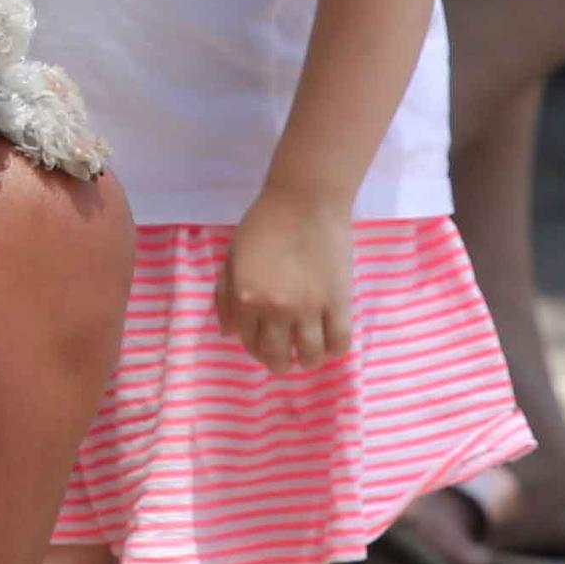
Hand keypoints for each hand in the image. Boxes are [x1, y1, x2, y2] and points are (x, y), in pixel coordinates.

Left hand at [217, 188, 351, 373]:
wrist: (304, 200)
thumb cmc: (264, 223)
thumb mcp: (232, 256)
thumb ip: (225, 295)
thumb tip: (227, 333)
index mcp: (245, 297)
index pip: (249, 341)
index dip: (255, 348)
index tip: (264, 344)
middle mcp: (275, 309)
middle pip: (277, 357)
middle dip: (279, 363)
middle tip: (285, 357)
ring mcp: (309, 308)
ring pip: (310, 356)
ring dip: (307, 360)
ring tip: (308, 353)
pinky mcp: (338, 303)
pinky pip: (339, 342)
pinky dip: (334, 350)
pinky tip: (330, 342)